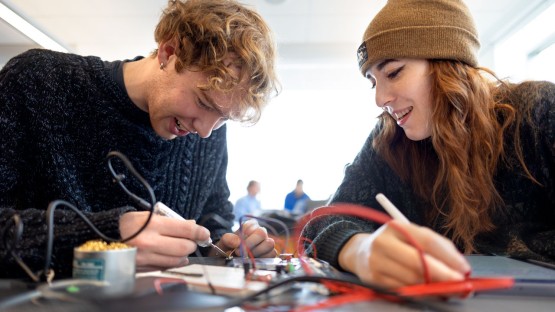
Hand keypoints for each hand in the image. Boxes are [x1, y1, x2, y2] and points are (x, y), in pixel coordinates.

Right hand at [119, 211, 210, 269]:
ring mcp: (145, 257)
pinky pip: (165, 267)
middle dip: (192, 244)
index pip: (185, 229)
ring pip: (176, 260)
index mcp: (152, 224)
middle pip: (184, 247)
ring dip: (184, 255)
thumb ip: (171, 221)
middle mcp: (149, 242)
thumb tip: (193, 225)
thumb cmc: (129, 224)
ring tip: (182, 249)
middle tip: (192, 241)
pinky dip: (172, 263)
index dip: (199, 231)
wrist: (104, 237)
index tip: (204, 233)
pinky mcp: (142, 268)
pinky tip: (172, 257)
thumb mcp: (149, 215)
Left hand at [213, 219, 276, 257]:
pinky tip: (254, 261)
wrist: (231, 259)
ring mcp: (266, 242)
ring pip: (269, 243)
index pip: (251, 225)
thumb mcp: (224, 243)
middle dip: (250, 244)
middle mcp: (260, 232)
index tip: (237, 245)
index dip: (244, 235)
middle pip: (262, 233)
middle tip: (240, 252)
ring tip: (247, 257)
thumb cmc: (229, 249)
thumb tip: (237, 241)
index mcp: (250, 226)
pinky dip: (263, 258)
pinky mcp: (270, 253)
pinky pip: (272, 254)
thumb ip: (228, 239)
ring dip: (257, 252)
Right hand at [338, 220, 470, 287]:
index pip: (426, 240)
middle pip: (418, 261)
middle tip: (460, 285)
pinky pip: (403, 290)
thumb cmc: (395, 244)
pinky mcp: (374, 279)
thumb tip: (460, 266)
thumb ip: (435, 246)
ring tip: (448, 290)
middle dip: (443, 275)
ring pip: (412, 279)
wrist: (361, 252)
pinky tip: (430, 292)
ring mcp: (377, 262)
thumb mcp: (411, 236)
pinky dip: (420, 293)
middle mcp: (384, 243)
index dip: (448, 256)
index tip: (464, 268)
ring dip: (434, 288)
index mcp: (397, 227)